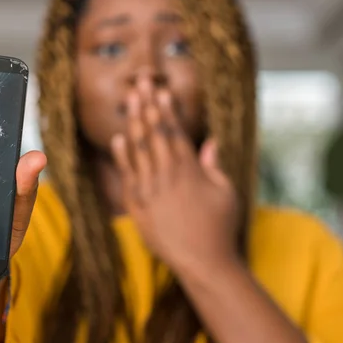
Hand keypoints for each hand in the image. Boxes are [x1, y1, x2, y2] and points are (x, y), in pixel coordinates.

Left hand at [110, 78, 238, 274]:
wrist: (202, 261)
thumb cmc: (219, 226)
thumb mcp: (225, 192)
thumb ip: (214, 166)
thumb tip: (209, 143)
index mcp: (190, 168)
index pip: (174, 131)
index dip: (167, 109)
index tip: (161, 90)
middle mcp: (167, 174)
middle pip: (154, 132)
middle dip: (147, 104)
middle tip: (141, 81)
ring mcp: (149, 189)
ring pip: (138, 149)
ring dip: (133, 122)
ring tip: (129, 99)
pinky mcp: (137, 205)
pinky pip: (127, 175)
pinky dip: (122, 156)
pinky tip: (118, 139)